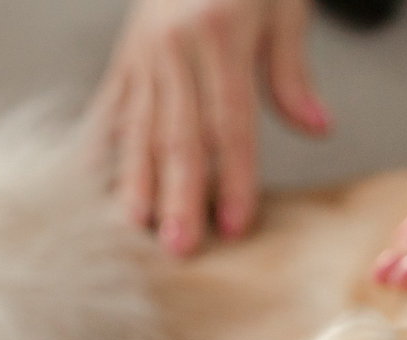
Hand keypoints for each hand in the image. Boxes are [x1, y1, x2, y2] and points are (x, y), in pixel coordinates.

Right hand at [89, 0, 330, 255]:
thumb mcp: (285, 4)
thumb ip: (291, 71)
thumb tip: (318, 128)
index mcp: (220, 35)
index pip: (230, 124)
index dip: (234, 178)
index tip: (234, 226)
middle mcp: (174, 47)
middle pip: (178, 136)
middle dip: (179, 197)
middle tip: (178, 248)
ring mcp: (142, 51)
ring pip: (137, 128)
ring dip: (134, 183)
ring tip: (131, 230)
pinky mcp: (125, 54)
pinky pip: (110, 106)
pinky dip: (98, 147)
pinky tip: (88, 184)